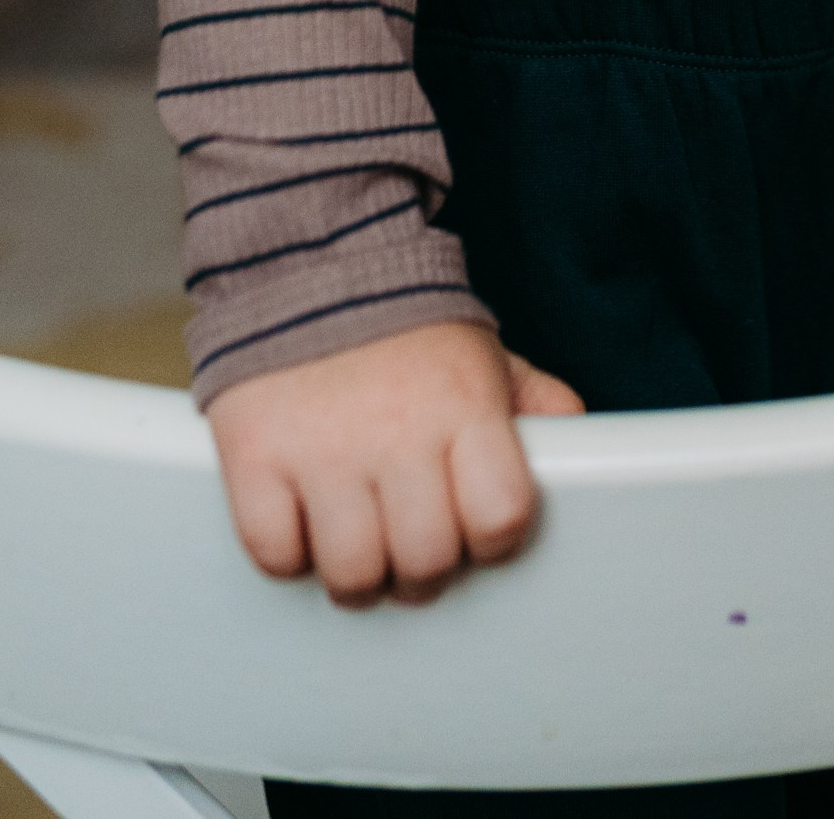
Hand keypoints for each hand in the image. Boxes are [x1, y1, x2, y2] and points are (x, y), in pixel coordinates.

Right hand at [206, 320, 583, 607]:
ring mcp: (323, 449)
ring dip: (358, 572)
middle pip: (425, 561)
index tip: (475, 529)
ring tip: (359, 539)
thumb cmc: (407, 329)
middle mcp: (398, 432)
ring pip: (352, 573)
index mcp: (465, 407)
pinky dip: (289, 552)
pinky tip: (304, 517)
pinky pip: (275, 554)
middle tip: (409, 543)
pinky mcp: (254, 456)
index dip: (492, 538)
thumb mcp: (485, 356)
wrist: (308, 260)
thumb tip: (579, 441)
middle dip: (422, 568)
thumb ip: (535, 401)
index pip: (501, 517)